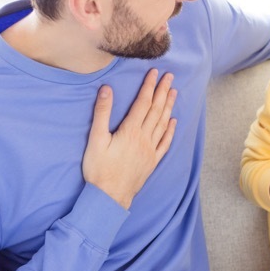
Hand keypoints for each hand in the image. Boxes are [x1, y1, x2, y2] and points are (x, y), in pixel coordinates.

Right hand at [82, 69, 177, 207]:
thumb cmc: (99, 169)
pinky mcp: (152, 161)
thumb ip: (102, 113)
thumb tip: (107, 89)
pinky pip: (165, 143)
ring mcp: (150, 150)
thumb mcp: (95, 140)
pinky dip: (170, 131)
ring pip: (162, 124)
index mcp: (130, 131)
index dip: (149, 86)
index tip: (155, 73)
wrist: (110, 197)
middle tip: (170, 76)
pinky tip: (173, 122)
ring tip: (174, 92)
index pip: (143, 103)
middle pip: (156, 110)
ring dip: (168, 106)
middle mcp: (144, 139)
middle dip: (163, 92)